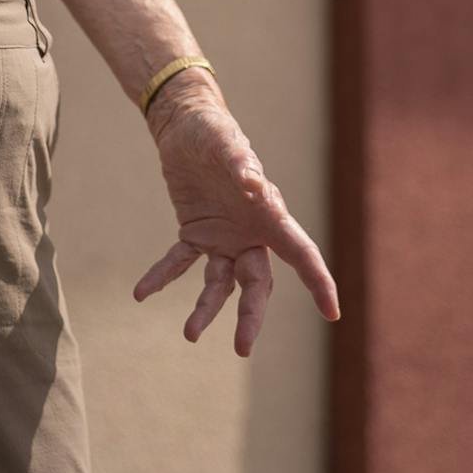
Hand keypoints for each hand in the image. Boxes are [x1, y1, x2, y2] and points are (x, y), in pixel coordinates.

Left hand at [134, 85, 339, 356]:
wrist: (186, 125)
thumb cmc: (214, 131)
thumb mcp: (225, 145)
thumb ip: (240, 164)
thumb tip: (253, 185)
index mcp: (269, 213)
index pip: (301, 253)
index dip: (317, 282)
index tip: (332, 312)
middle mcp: (251, 232)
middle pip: (257, 283)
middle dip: (251, 316)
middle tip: (242, 348)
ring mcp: (224, 236)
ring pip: (221, 284)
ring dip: (207, 309)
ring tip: (190, 333)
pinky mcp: (195, 232)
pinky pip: (180, 262)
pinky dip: (162, 277)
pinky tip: (141, 293)